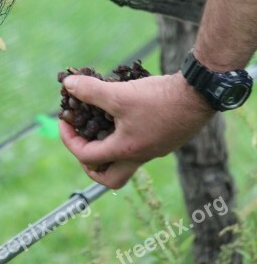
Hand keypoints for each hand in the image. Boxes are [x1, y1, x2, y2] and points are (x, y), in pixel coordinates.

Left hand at [59, 71, 213, 188]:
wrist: (198, 95)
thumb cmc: (159, 99)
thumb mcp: (119, 94)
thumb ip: (91, 91)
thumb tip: (68, 85)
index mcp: (126, 151)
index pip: (87, 157)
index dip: (69, 139)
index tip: (65, 120)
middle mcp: (140, 156)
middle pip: (110, 177)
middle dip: (91, 164)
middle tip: (83, 141)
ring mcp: (154, 149)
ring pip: (126, 160)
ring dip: (108, 147)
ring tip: (100, 123)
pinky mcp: (165, 138)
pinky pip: (139, 145)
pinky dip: (125, 134)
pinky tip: (124, 111)